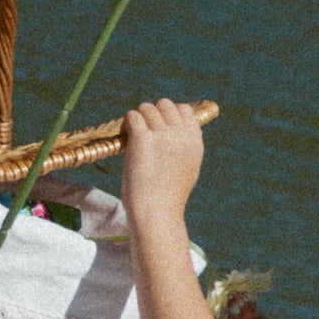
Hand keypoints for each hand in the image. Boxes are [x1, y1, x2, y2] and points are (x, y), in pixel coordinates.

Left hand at [120, 101, 205, 226]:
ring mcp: (163, 135)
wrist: (157, 213)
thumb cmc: (167, 199)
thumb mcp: (187, 171)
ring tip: (130, 136)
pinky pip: (133, 116)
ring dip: (136, 119)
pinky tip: (124, 138)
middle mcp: (181, 135)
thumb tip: (176, 136)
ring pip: (146, 108)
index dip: (168, 115)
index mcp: (194, 142)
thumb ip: (185, 150)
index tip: (157, 128)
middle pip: (164, 104)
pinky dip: (126, 124)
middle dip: (151, 114)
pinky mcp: (144, 139)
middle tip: (142, 132)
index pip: (184, 110)